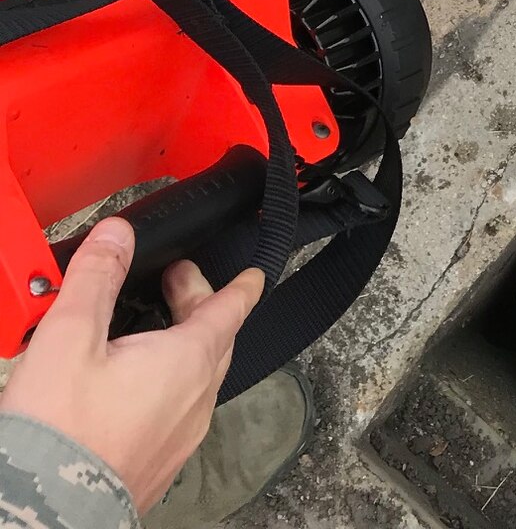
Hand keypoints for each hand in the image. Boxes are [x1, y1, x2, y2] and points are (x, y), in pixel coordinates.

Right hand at [0, 217, 264, 511]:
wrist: (42, 515)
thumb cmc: (60, 434)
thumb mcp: (70, 337)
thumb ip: (97, 278)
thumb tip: (118, 234)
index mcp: (187, 363)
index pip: (230, 310)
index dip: (241, 286)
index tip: (254, 274)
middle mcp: (194, 402)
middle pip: (214, 341)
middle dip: (200, 305)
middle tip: (174, 283)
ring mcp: (179, 440)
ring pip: (197, 380)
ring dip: (184, 346)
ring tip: (149, 331)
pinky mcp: (156, 466)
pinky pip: (177, 413)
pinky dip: (167, 385)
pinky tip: (134, 387)